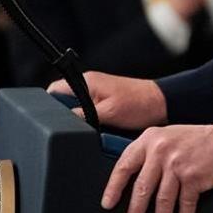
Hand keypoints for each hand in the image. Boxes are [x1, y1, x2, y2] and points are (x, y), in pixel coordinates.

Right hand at [48, 71, 167, 129]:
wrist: (164, 104)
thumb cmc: (140, 104)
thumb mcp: (108, 112)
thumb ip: (84, 115)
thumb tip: (65, 121)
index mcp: (87, 82)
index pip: (55, 90)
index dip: (49, 104)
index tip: (50, 119)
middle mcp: (90, 86)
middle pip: (65, 102)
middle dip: (65, 116)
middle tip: (71, 128)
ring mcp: (99, 94)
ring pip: (78, 109)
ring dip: (81, 120)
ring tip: (87, 130)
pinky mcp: (107, 103)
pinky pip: (91, 113)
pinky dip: (92, 122)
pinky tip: (98, 130)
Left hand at [102, 121, 212, 212]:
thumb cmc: (200, 140)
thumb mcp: (169, 137)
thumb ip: (151, 153)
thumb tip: (132, 181)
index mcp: (151, 139)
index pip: (124, 166)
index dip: (114, 188)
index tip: (108, 204)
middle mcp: (162, 151)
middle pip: (141, 189)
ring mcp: (178, 164)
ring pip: (162, 200)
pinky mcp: (195, 177)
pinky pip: (185, 204)